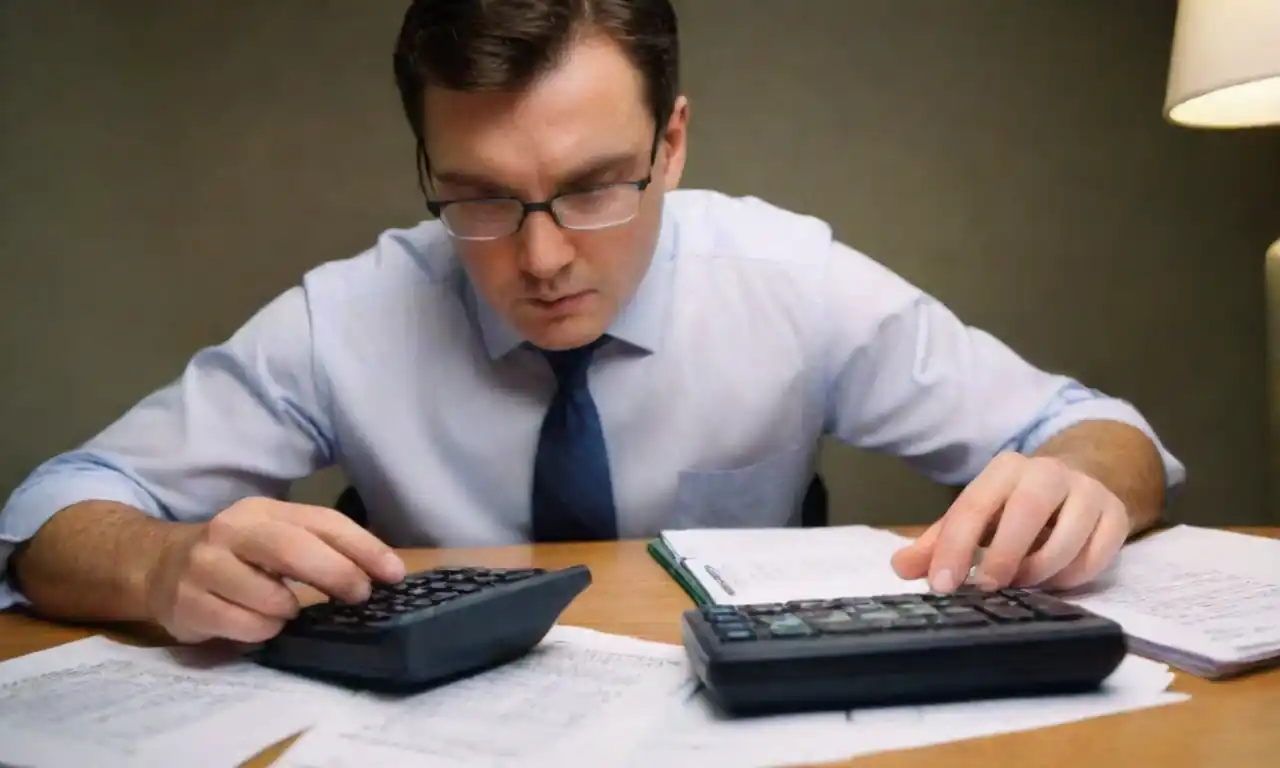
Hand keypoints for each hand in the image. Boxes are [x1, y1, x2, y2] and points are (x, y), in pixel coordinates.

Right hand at [142, 497, 405, 643]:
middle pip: (295, 550)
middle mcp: (233, 530)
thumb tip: (379, 573)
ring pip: (272, 597)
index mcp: (263, 511)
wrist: (156, 566)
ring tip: (288, 611)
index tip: (394, 573)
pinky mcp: (188, 602)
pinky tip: (259, 624)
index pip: (323, 521)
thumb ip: (317, 547)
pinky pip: (246, 626)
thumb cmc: (235, 556)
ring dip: (292, 612)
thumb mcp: (273, 538)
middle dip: (337, 575)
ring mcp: (206, 565)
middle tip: (360, 596)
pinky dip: (264, 631)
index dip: (363, 547)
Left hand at [890, 452, 1129, 592]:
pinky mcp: (1116, 515)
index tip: (942, 585)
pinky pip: (1098, 554)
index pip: (974, 506)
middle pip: (1028, 509)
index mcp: (1004, 470)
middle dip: (1005, 553)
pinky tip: (1056, 581)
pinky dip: (1075, 576)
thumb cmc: (1016, 506)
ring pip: (1069, 536)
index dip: (955, 547)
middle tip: (989, 588)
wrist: (1082, 479)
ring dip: (1041, 570)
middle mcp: (1048, 473)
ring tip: (1022, 584)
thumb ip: (939, 543)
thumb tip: (901, 567)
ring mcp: (1088, 492)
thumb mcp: (977, 518)